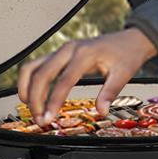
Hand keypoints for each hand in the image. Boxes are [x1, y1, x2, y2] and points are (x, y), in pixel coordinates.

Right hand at [17, 27, 157, 125]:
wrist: (129, 39)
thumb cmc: (127, 54)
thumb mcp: (124, 73)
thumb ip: (110, 92)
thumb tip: (102, 111)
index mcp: (85, 54)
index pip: (63, 80)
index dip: (53, 101)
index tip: (48, 118)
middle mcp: (69, 49)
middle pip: (41, 73)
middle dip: (36, 99)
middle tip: (39, 119)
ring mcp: (62, 50)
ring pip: (33, 67)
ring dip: (28, 89)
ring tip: (32, 110)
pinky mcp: (59, 54)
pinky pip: (38, 66)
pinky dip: (31, 81)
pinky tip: (32, 97)